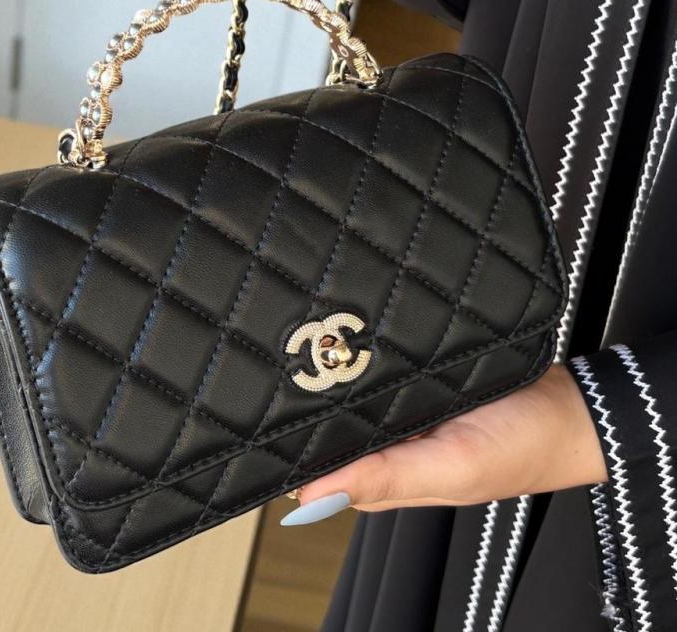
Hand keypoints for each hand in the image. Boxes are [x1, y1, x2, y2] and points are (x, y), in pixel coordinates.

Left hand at [281, 365, 608, 525]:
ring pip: (355, 395)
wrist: (572, 406)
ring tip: (310, 345)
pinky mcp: (423, 379)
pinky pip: (385, 371)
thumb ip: (385, 480)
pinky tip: (356, 340)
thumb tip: (311, 494)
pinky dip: (370, 359)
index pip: (322, 469)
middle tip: (282, 366)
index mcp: (391, 476)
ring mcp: (408, 409)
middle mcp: (393, 443)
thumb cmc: (521, 448)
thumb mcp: (451, 469)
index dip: (290, 450)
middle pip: (333, 428)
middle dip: (308, 405)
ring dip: (337, 376)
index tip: (260, 424)